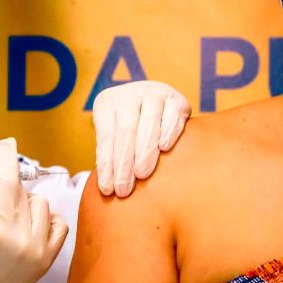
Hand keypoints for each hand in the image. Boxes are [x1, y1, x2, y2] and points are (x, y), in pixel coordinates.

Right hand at [0, 138, 68, 282]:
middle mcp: (22, 240)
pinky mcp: (45, 263)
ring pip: (41, 206)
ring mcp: (38, 252)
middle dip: (7, 183)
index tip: (6, 143)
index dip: (6, 158)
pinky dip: (48, 217)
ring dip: (24, 200)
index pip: (7, 182)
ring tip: (4, 209)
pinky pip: (59, 227)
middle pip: (23, 192)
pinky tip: (30, 219)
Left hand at [92, 81, 190, 197]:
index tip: (107, 189)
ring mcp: (154, 93)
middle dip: (124, 162)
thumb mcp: (112, 134)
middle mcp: (129, 93)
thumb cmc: (128, 128)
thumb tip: (108, 187)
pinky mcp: (176, 99)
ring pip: (148, 122)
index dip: (106, 163)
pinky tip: (163, 148)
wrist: (152, 103)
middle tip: (124, 189)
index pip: (105, 136)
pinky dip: (168, 131)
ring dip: (145, 151)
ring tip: (141, 175)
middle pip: (125, 130)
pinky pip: (172, 116)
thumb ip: (109, 153)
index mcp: (107, 102)